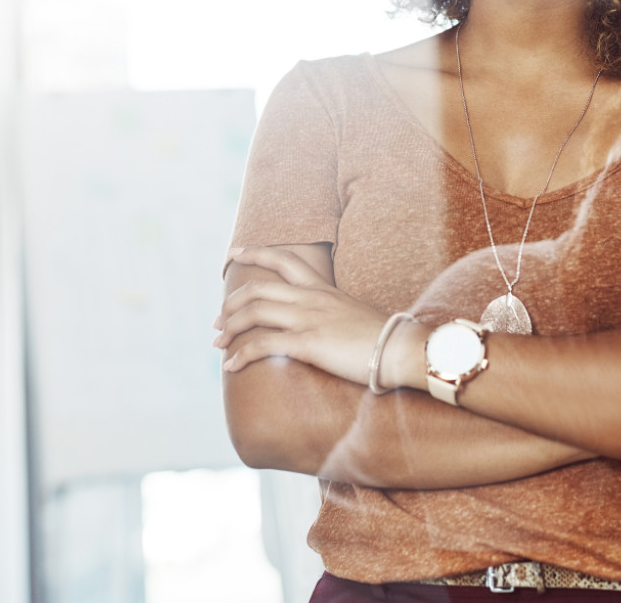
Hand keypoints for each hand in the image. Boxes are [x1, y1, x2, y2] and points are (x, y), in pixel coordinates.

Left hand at [214, 246, 391, 384]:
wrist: (401, 349)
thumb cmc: (383, 337)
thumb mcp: (354, 314)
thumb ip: (334, 312)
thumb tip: (324, 323)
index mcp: (323, 289)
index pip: (284, 260)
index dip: (255, 253)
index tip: (234, 253)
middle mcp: (311, 299)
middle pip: (258, 289)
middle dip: (231, 303)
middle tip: (218, 320)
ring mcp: (309, 319)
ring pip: (254, 313)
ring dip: (230, 328)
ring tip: (218, 343)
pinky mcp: (308, 343)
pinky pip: (263, 345)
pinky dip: (241, 355)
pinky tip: (231, 366)